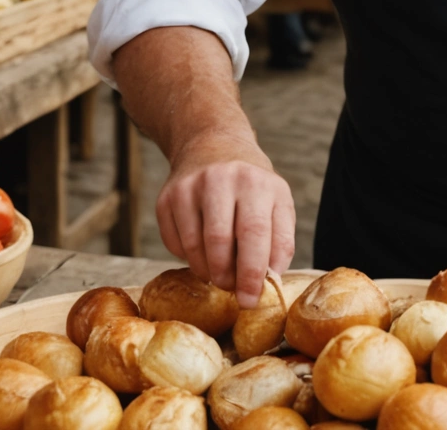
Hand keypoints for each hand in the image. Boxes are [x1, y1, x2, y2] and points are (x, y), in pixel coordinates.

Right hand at [156, 133, 294, 307]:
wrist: (213, 146)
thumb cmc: (252, 185)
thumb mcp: (278, 202)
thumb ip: (280, 240)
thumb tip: (270, 280)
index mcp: (255, 182)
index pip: (254, 235)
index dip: (251, 274)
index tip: (250, 300)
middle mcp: (220, 179)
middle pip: (219, 242)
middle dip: (226, 277)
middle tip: (232, 289)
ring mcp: (188, 187)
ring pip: (193, 246)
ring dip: (207, 271)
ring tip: (219, 274)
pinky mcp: (166, 197)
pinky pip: (174, 243)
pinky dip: (188, 258)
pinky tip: (202, 251)